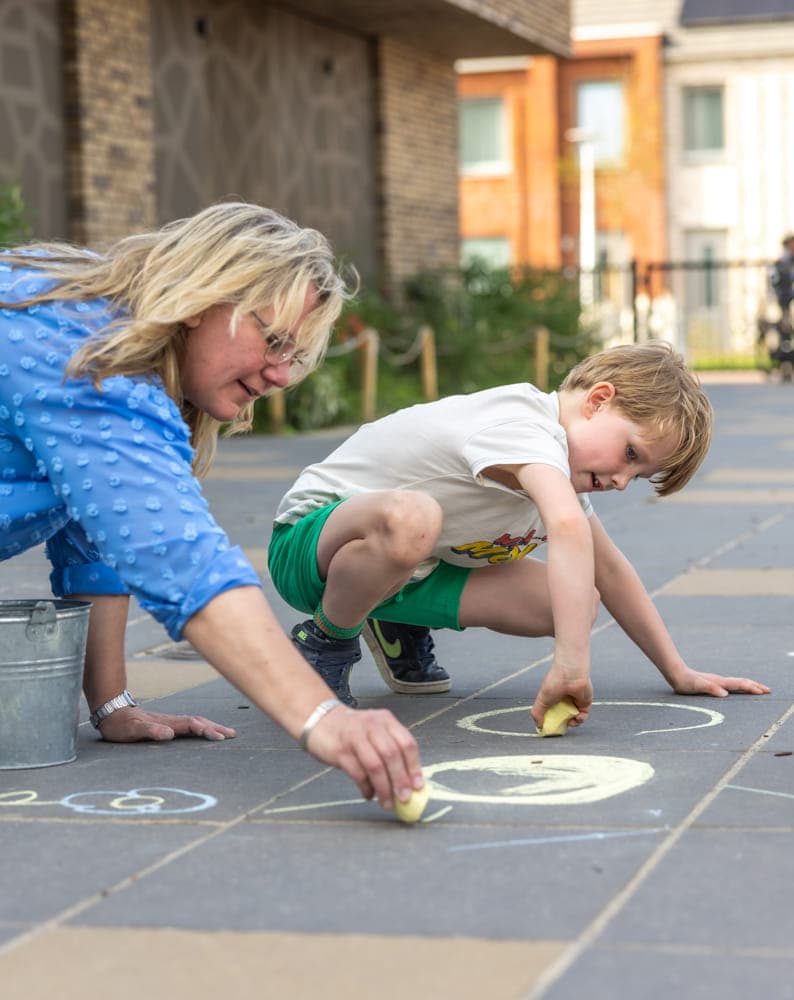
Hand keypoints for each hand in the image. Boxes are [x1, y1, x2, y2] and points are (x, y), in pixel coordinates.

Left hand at [96, 707, 235, 742]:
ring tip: (226, 732)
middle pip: (199, 721)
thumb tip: (169, 734)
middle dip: (216, 727)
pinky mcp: (167, 724)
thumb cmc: (120, 724)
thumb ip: (149, 731)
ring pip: (196, 721)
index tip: (219, 737)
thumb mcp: (132, 730)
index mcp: (167, 722)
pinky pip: (190, 724)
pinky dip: (202, 727)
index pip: (192, 725)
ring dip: (212, 726)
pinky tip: (205, 730)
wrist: (112, 710)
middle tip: (233, 734)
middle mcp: (171, 721)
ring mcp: (170, 721)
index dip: (206, 730)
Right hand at [302, 706, 422, 810]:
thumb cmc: (352, 731)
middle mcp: (372, 725)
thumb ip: (392, 750)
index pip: (407, 743)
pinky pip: (357, 773)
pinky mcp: (340, 750)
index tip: (418, 786)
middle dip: (400, 780)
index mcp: (386, 720)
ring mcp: (355, 737)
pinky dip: (366, 787)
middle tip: (404, 799)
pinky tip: (368, 794)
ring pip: (375, 766)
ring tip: (387, 803)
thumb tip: (409, 782)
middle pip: (392, 755)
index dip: (414, 767)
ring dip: (384, 788)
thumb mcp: (375, 731)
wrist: (320, 720)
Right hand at [531, 667, 592, 730]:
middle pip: (563, 718)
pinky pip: (584, 715)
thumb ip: (537, 713)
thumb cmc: (554, 683)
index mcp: (553, 699)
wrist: (570, 675)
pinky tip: (577, 718)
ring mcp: (574, 702)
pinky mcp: (585, 703)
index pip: (552, 714)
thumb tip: (539, 727)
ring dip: (573, 723)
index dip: (551, 722)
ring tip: (570, 722)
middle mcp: (564, 701)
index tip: (550, 727)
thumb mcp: (541, 700)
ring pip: (574, 718)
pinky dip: (581, 719)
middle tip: (561, 727)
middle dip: (562, 724)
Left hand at [671, 668, 769, 697]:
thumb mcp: (697, 686)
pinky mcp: (714, 684)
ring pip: (738, 683)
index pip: (739, 684)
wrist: (677, 674)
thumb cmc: (685, 682)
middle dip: (755, 686)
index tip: (763, 691)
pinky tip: (739, 690)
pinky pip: (731, 685)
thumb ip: (710, 689)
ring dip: (750, 686)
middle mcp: (721, 681)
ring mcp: (718, 682)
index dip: (752, 688)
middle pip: (742, 682)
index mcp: (719, 682)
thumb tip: (725, 694)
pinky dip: (740, 687)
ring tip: (759, 689)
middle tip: (768, 690)